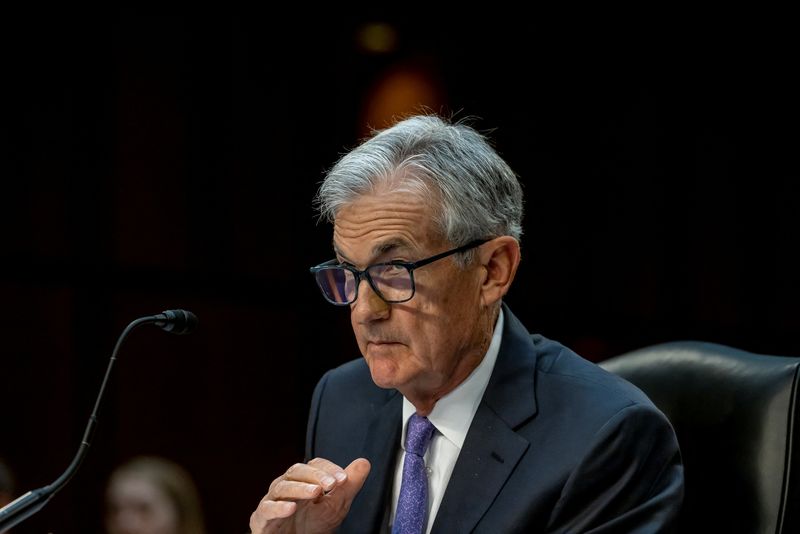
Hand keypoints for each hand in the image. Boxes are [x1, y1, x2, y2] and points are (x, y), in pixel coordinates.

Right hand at [249, 457, 370, 533]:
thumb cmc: (313, 525)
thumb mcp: (336, 506)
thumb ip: (349, 486)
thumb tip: (364, 462)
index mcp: (303, 480)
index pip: (314, 466)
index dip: (328, 469)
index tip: (343, 478)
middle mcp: (285, 487)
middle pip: (296, 471)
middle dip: (316, 476)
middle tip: (332, 484)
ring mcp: (272, 501)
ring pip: (282, 487)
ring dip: (300, 488)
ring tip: (315, 492)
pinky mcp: (261, 519)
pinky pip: (266, 509)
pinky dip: (278, 507)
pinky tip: (291, 508)